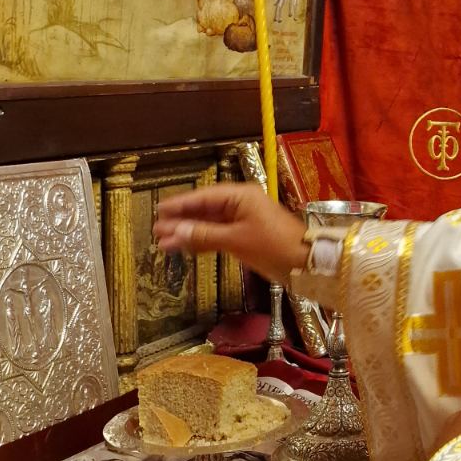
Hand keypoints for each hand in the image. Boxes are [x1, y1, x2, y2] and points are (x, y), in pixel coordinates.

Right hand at [154, 183, 308, 283]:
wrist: (304, 264)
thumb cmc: (273, 245)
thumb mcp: (236, 240)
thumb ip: (203, 235)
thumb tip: (174, 232)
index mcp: (240, 196)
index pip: (204, 197)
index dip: (180, 204)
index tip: (159, 210)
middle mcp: (240, 204)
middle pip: (204, 210)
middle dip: (181, 220)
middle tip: (156, 229)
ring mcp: (242, 221)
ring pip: (209, 224)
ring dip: (188, 233)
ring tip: (163, 242)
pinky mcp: (244, 237)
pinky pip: (217, 236)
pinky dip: (201, 242)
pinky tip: (183, 248)